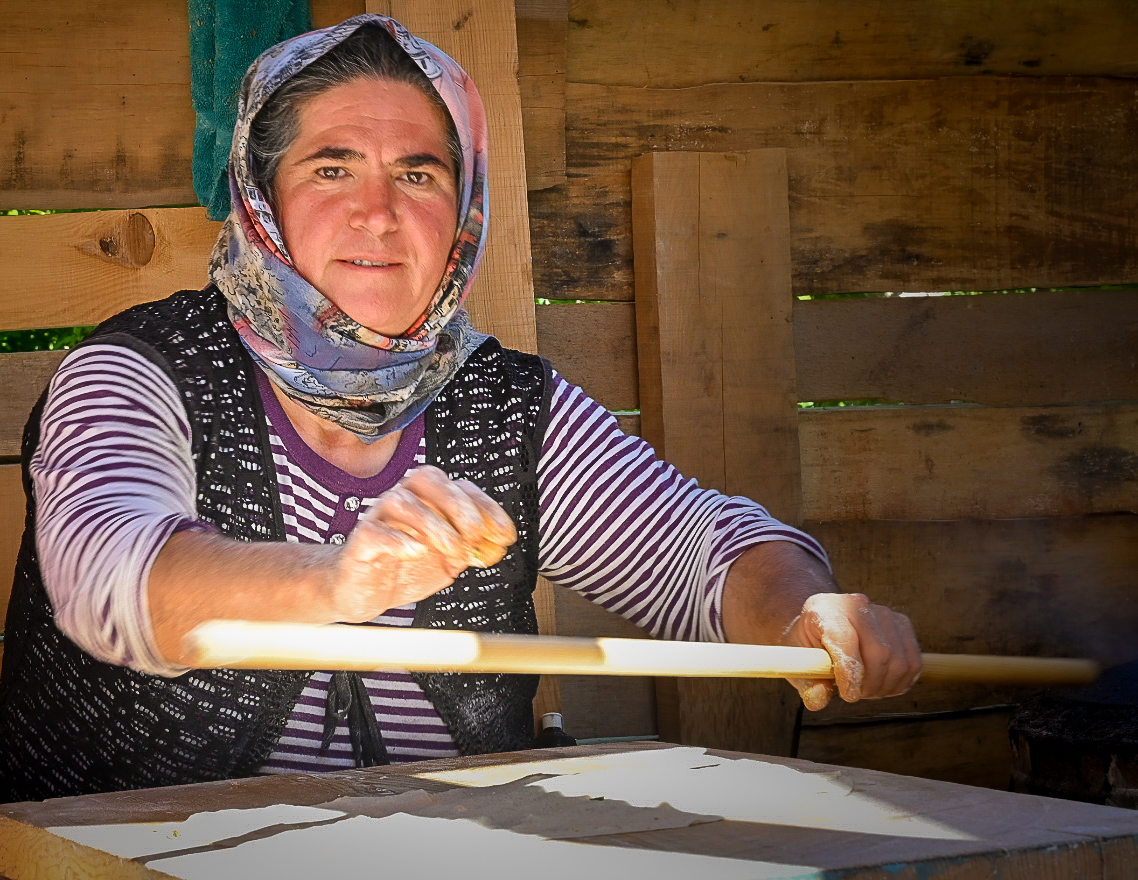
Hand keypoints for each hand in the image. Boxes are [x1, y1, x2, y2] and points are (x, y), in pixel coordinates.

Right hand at [332, 466, 517, 620]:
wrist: (364, 590)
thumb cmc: (404, 568)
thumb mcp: (449, 561)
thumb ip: (473, 551)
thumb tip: (497, 546)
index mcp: (429, 501)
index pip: (461, 488)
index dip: (488, 508)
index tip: (505, 534)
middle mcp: (405, 501)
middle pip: (429, 480)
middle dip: (459, 505)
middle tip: (476, 535)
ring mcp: (380, 518)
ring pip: (402, 501)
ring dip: (433, 524)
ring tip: (452, 549)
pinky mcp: (361, 541)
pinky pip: (375, 531)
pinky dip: (399, 540)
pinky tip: (417, 552)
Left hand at [781, 592, 921, 710]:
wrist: (823, 627)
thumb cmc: (810, 647)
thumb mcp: (799, 664)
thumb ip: (807, 682)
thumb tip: (819, 698)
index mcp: (823, 608)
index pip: (845, 639)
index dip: (849, 671)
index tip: (848, 696)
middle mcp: (855, 604)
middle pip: (879, 651)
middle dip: (870, 684)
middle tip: (856, 695)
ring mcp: (883, 612)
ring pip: (899, 660)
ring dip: (885, 686)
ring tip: (866, 690)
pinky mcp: (902, 624)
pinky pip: (913, 662)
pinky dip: (900, 682)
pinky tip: (882, 685)